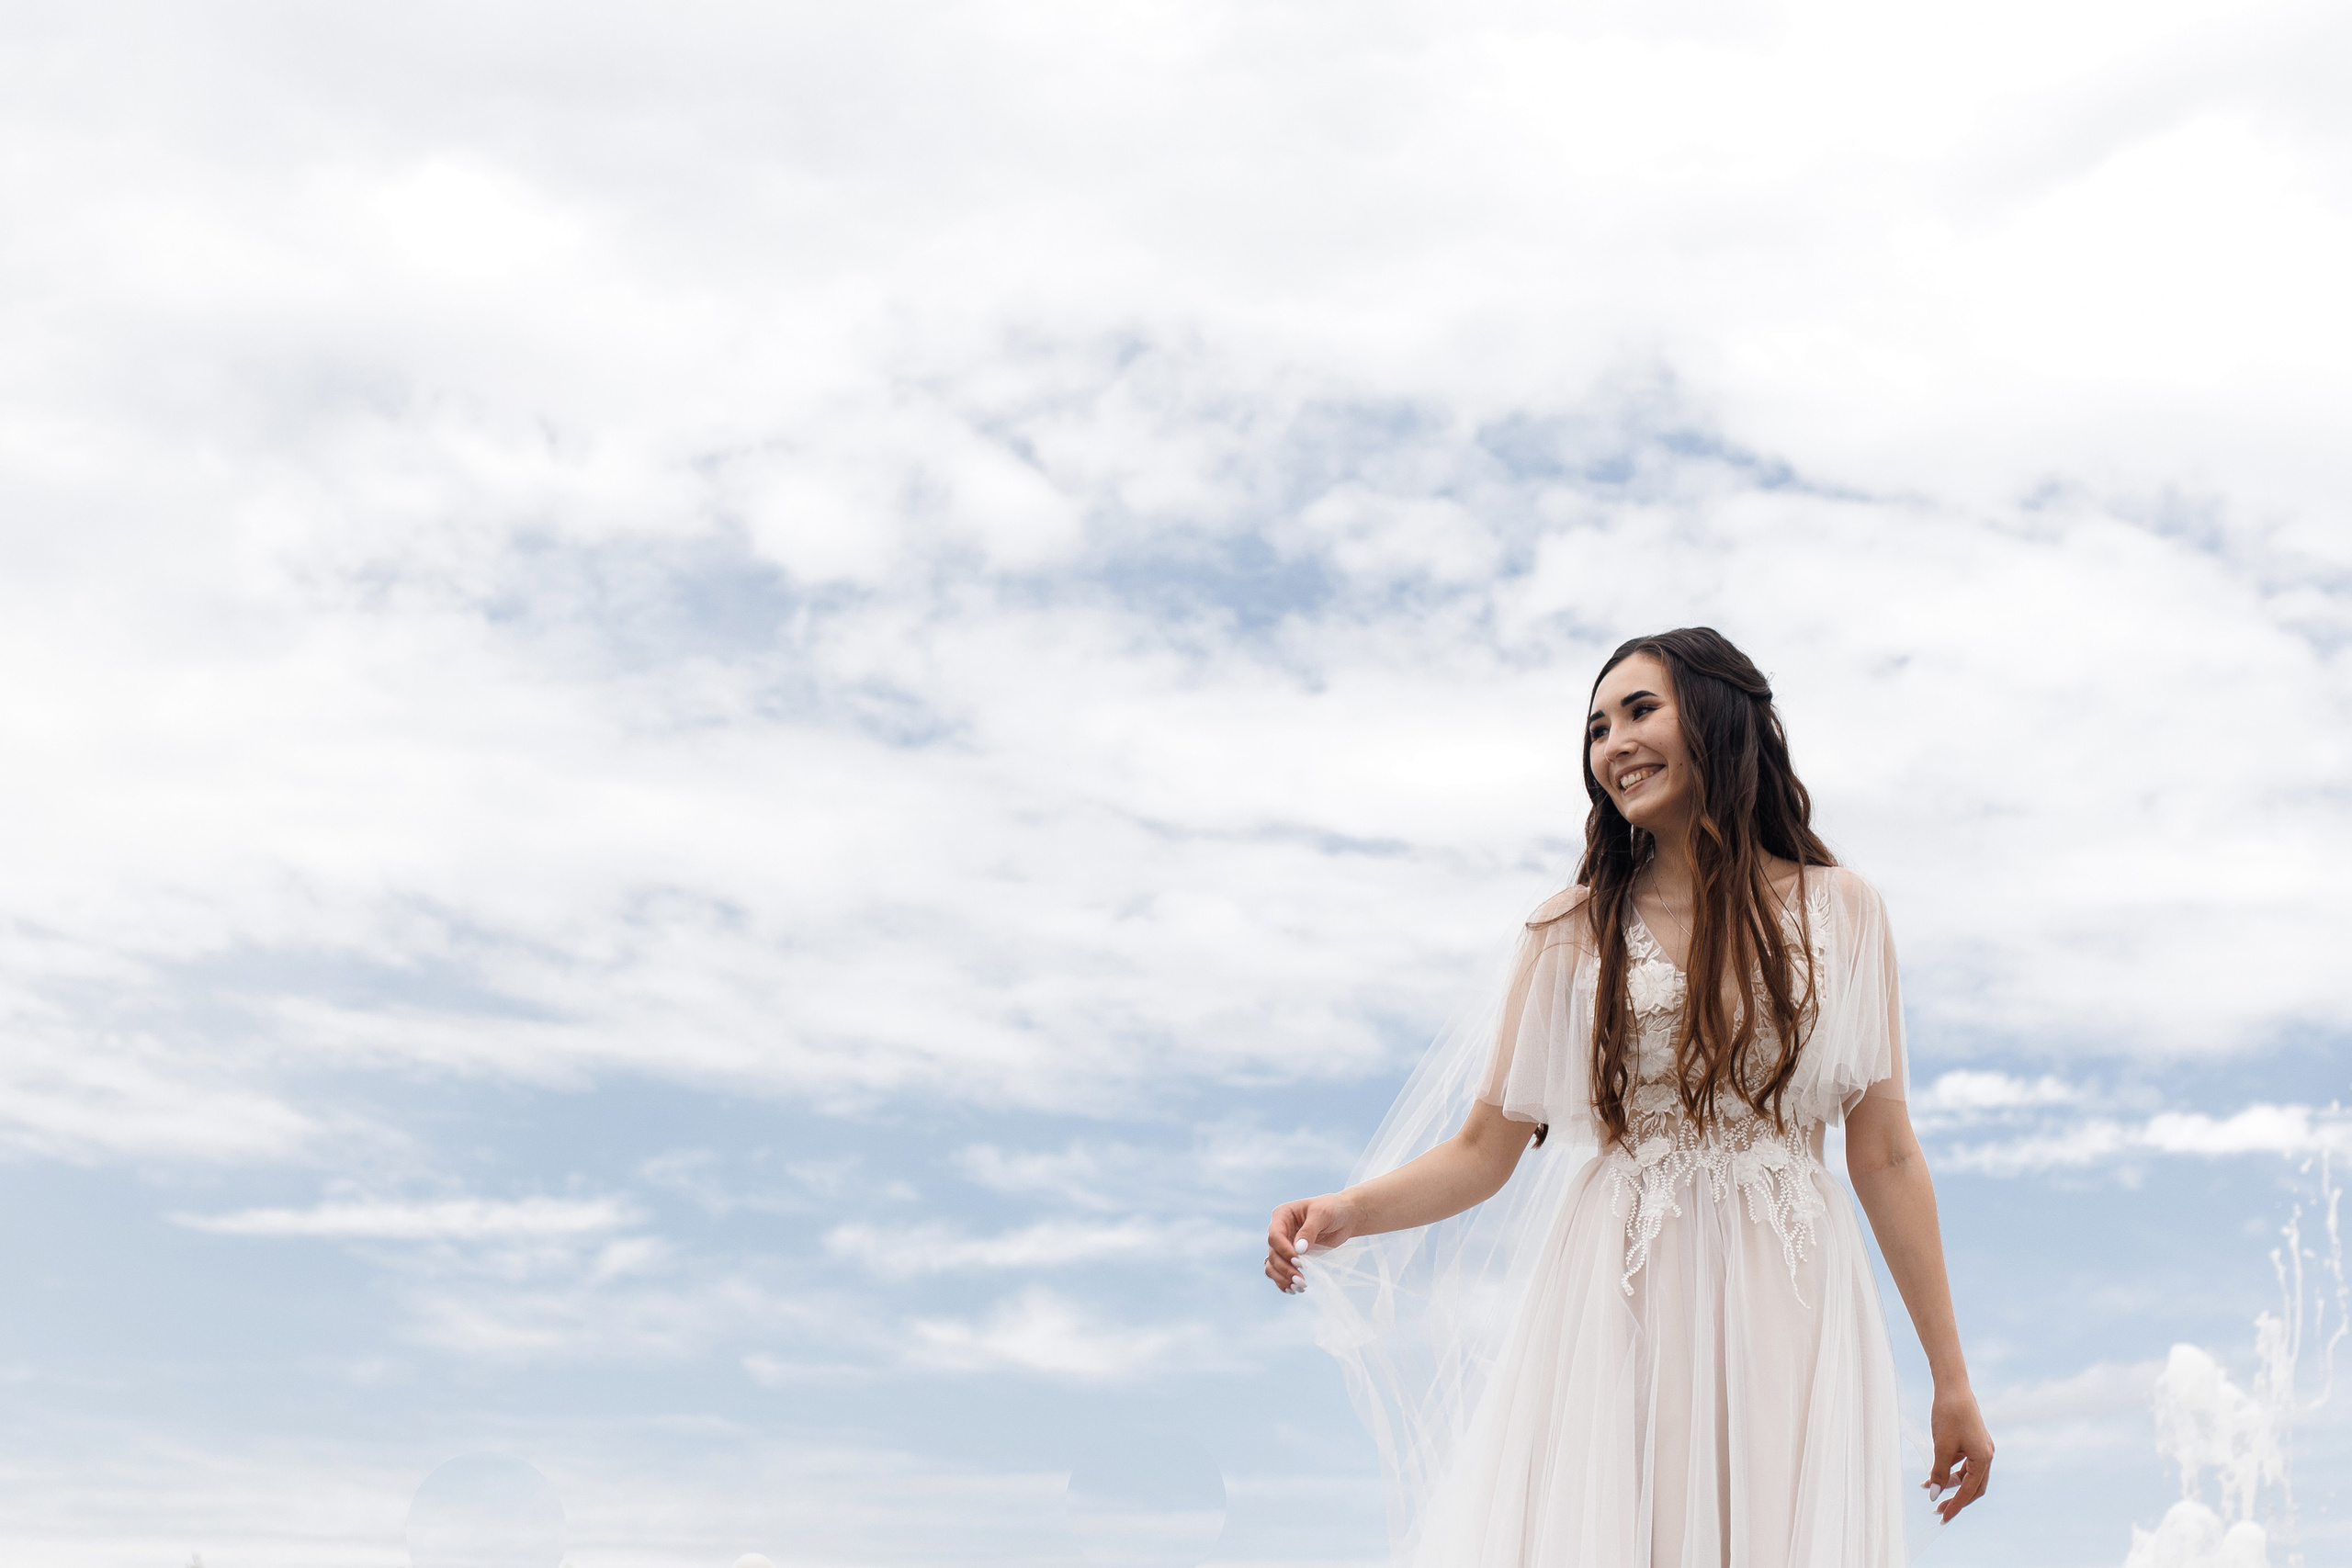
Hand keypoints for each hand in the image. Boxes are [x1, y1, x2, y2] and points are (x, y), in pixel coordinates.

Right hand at [1264, 1193, 1359, 1292]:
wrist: (1344, 1217)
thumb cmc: (1333, 1209)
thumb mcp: (1322, 1214)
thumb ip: (1309, 1231)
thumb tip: (1298, 1250)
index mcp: (1282, 1216)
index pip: (1275, 1236)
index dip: (1284, 1251)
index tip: (1299, 1262)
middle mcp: (1279, 1231)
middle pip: (1273, 1254)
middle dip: (1285, 1269)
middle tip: (1301, 1281)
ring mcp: (1284, 1245)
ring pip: (1273, 1265)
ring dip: (1282, 1278)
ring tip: (1298, 1288)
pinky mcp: (1291, 1258)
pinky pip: (1280, 1272)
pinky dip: (1283, 1282)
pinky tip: (1293, 1290)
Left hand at [1925, 1384, 1992, 1522]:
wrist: (1952, 1387)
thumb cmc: (1948, 1415)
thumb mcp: (1942, 1447)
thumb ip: (1939, 1473)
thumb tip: (1935, 1495)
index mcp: (1983, 1459)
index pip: (1969, 1491)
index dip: (1956, 1506)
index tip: (1942, 1517)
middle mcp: (1987, 1455)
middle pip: (1973, 1487)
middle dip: (1956, 1499)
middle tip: (1937, 1509)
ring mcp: (1981, 1448)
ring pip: (1968, 1475)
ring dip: (1951, 1483)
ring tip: (1929, 1486)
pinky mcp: (1973, 1441)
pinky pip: (1964, 1463)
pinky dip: (1951, 1469)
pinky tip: (1935, 1471)